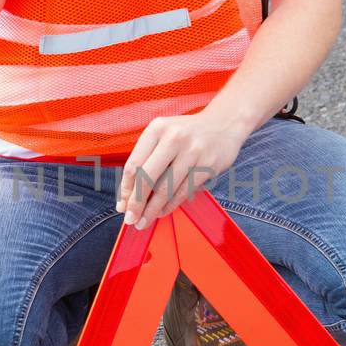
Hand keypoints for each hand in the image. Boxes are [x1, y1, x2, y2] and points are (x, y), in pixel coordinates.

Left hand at [115, 112, 247, 230]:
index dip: (126, 189)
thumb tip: (127, 198)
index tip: (122, 206)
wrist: (224, 124)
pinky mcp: (208, 165)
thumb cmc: (186, 134)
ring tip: (144, 221)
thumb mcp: (163, 135)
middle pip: (148, 178)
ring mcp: (193, 152)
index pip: (134, 164)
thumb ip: (146, 160)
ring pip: (166, 189)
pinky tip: (162, 211)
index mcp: (157, 128)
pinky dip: (170, 205)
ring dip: (153, 210)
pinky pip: (184, 192)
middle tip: (130, 219)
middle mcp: (174, 137)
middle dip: (136, 203)